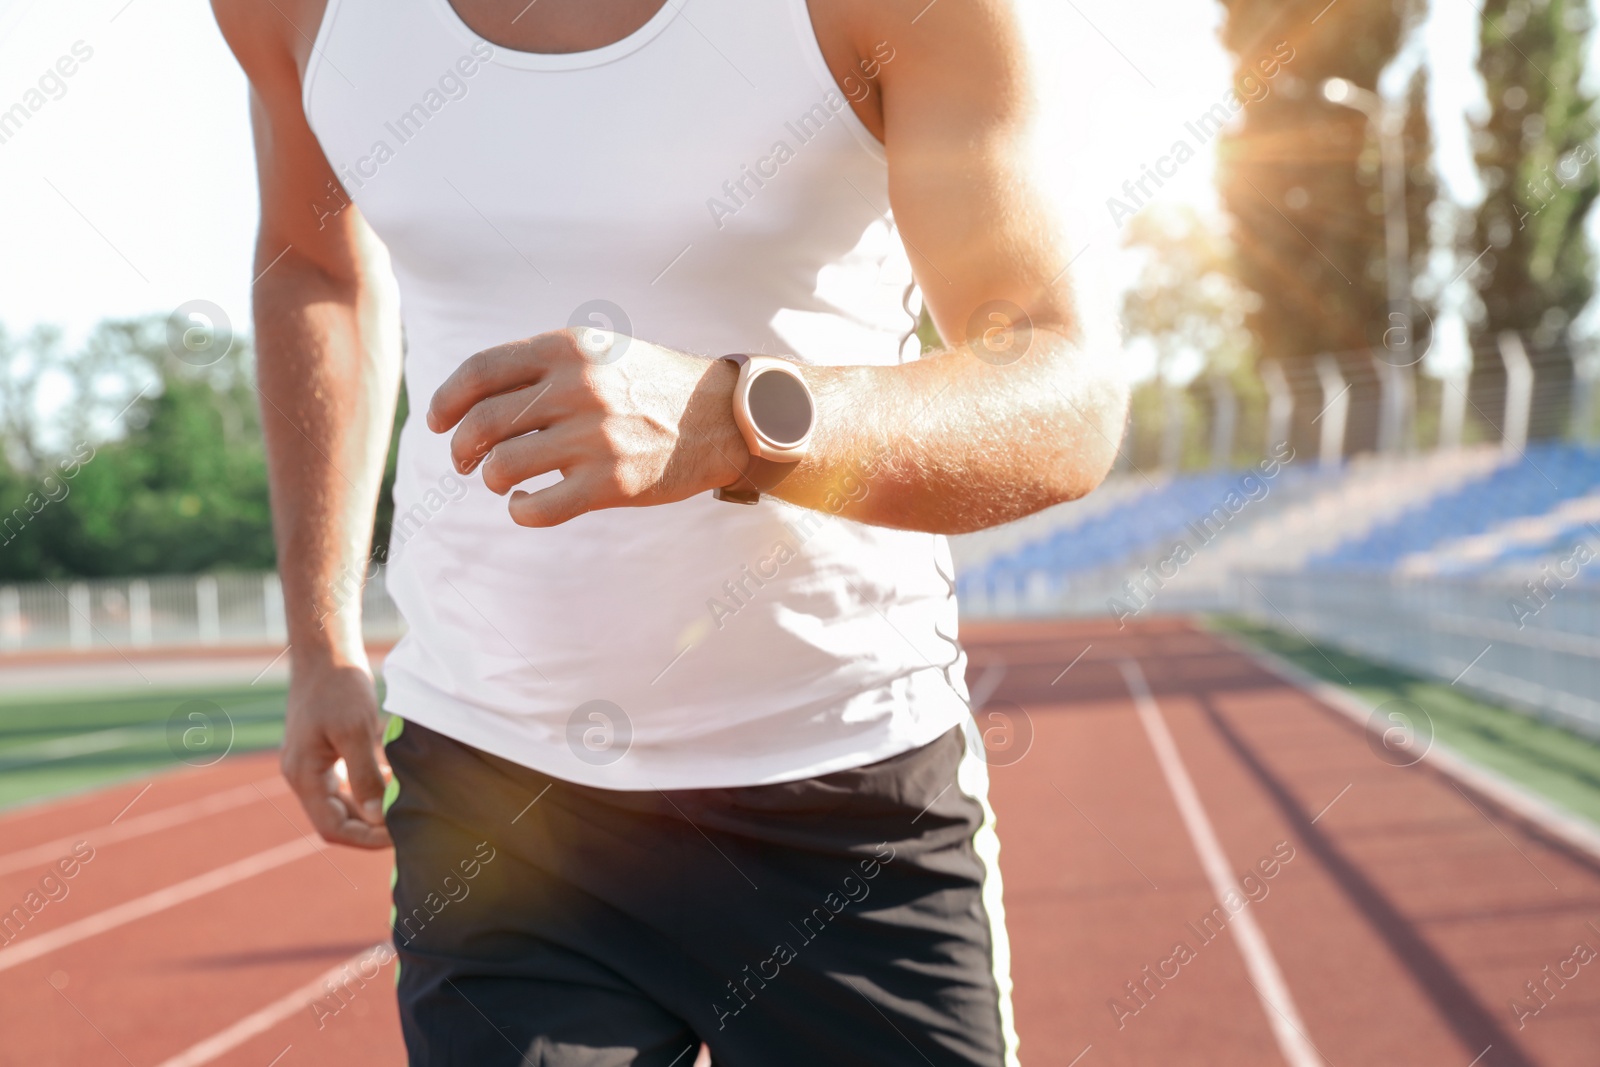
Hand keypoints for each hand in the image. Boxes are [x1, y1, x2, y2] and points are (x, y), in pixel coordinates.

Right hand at [280, 660, 391, 848]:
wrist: (324, 652)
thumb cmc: (338, 687)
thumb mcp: (355, 731)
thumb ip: (364, 777)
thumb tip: (376, 818)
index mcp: (303, 775)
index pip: (332, 828)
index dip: (365, 838)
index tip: (399, 836)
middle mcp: (302, 776)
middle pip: (335, 821)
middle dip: (370, 829)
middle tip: (407, 827)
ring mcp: (310, 765)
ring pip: (341, 805)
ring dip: (370, 812)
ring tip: (403, 808)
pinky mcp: (323, 753)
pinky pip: (344, 785)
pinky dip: (367, 791)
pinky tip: (392, 782)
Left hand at [426, 328, 749, 526]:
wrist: (723, 418)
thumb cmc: (651, 386)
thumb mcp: (599, 352)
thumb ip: (543, 365)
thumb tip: (471, 398)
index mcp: (567, 349)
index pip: (479, 372)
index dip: (444, 401)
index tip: (435, 422)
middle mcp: (576, 388)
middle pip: (482, 424)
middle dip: (460, 448)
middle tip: (463, 461)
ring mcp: (593, 437)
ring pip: (502, 467)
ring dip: (491, 478)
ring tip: (502, 480)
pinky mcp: (610, 483)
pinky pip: (537, 508)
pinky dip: (520, 511)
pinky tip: (526, 504)